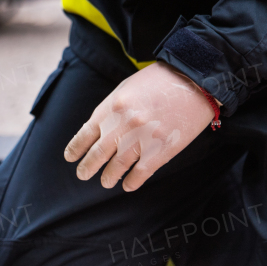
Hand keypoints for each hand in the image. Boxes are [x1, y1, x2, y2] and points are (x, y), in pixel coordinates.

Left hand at [64, 62, 215, 191]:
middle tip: (83, 175)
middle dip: (87, 167)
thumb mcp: (127, 88)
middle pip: (98, 154)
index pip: (86, 134)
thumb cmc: (160, 81)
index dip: (76, 149)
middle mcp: (123, 124)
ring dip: (109, 177)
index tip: (71, 158)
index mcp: (112, 107)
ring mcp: (142, 139)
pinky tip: (128, 186)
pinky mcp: (161, 150)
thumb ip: (112, 109)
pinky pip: (141, 173)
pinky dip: (132, 182)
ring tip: (106, 182)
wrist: (195, 79)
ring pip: (117, 166)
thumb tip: (99, 132)